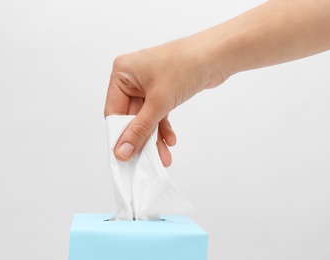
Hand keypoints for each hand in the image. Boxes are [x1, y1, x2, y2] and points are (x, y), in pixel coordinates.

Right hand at [104, 38, 225, 165]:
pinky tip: (170, 140)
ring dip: (153, 137)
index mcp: (122, 72)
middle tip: (146, 160)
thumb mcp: (158, 102)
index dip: (119, 135)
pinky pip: (156, 113)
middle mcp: (132, 77)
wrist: (216, 55)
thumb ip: (140, 129)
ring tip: (162, 156)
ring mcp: (147, 84)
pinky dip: (162, 127)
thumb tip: (123, 150)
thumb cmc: (185, 66)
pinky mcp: (161, 89)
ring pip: (145, 117)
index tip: (124, 156)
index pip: (114, 112)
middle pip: (130, 117)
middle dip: (141, 139)